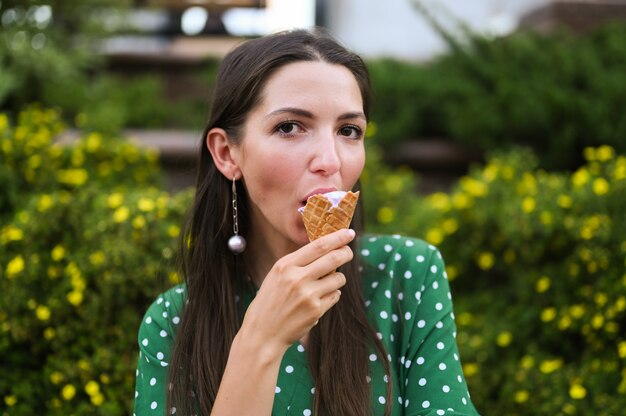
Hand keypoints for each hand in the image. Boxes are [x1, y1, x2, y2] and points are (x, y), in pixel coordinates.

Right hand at [240, 228, 354, 352]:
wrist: (263, 333)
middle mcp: (297, 278)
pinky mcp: (316, 310)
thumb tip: (328, 248)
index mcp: (285, 265)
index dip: (337, 237)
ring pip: (338, 278)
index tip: (349, 233)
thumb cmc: (271, 301)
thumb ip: (298, 262)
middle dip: (346, 253)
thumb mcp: (277, 275)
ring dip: (338, 278)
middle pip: (334, 258)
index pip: (318, 245)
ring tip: (326, 282)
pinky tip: (319, 299)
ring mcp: (308, 295)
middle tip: (349, 252)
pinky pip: (335, 295)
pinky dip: (332, 294)